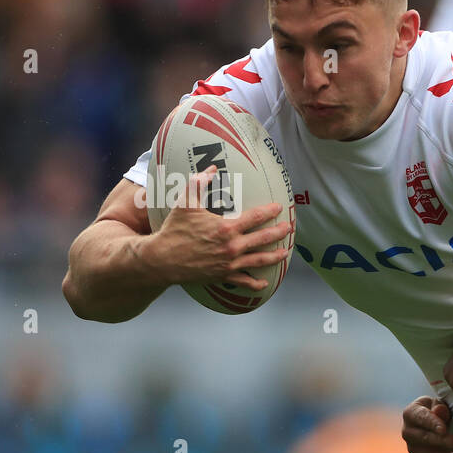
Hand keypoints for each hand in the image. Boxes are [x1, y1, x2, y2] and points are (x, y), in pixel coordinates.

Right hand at [149, 165, 291, 289]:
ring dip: (275, 256)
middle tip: (290, 228)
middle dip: (280, 233)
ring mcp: (230, 263)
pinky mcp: (224, 276)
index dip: (270, 211)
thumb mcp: (185, 203)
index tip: (279, 207)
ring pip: (260, 260)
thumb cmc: (174, 230)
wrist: (162, 259)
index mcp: (227, 228)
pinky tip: (264, 283)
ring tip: (284, 253)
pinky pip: (245, 282)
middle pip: (264, 239)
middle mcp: (232, 246)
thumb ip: (199, 183)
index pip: (256, 217)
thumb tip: (212, 168)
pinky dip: (256, 284)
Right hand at [401, 396, 452, 452]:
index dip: (431, 423)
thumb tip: (440, 411)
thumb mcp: (441, 403)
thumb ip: (441, 407)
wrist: (437, 420)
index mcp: (411, 413)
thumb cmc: (440, 408)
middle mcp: (408, 432)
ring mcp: (413, 448)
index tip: (443, 429)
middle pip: (421, 439)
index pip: (420, 417)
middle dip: (438, 442)